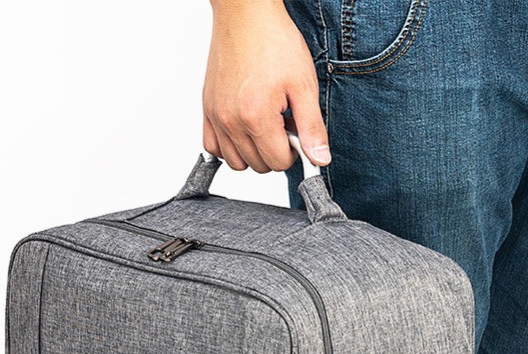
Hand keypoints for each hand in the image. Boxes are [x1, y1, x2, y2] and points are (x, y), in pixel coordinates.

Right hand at [204, 0, 330, 171]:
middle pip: (258, 165)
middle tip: (282, 122)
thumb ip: (312, 127)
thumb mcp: (303, 85)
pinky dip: (230, 146)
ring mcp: (216, 116)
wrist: (246, 13)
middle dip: (275, 150)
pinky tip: (245, 129)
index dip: (294, 151)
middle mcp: (231, 121)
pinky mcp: (207, 109)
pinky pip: (213, 147)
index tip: (296, 130)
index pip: (279, 163)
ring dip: (254, 152)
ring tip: (265, 124)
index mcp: (256, 117)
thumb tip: (319, 160)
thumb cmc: (273, 41)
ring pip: (236, 162)